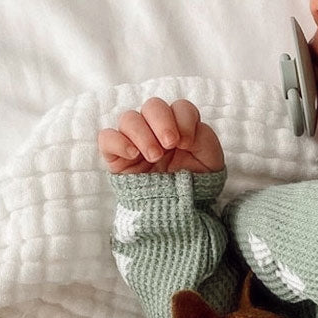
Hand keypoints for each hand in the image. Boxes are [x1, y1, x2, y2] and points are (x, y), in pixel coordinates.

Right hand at [97, 97, 224, 174]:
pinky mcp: (117, 156)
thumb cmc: (195, 182)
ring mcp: (135, 141)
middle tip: (170, 144)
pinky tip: (133, 155)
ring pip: (129, 118)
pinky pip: (107, 138)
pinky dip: (118, 142)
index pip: (180, 107)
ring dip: (143, 134)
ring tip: (155, 156)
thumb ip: (203, 137)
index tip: (187, 143)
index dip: (184, 119)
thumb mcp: (210, 160)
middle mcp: (156, 129)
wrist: (179, 211)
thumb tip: (181, 132)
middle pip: (153, 106)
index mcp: (180, 126)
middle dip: (162, 121)